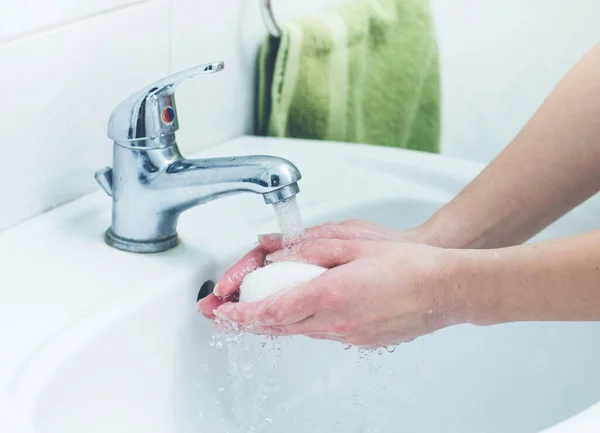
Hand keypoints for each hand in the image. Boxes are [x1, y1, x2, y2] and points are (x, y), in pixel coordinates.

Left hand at [208, 237, 466, 347]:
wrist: (445, 289)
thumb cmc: (408, 263)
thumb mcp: (352, 242)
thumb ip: (308, 248)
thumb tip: (274, 250)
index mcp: (330, 294)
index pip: (272, 308)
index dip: (242, 313)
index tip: (222, 313)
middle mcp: (336, 322)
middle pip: (279, 326)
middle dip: (248, 322)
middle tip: (225, 316)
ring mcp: (349, 336)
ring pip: (298, 332)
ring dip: (273, 323)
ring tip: (253, 313)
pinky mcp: (360, 341)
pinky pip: (321, 334)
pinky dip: (301, 324)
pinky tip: (299, 311)